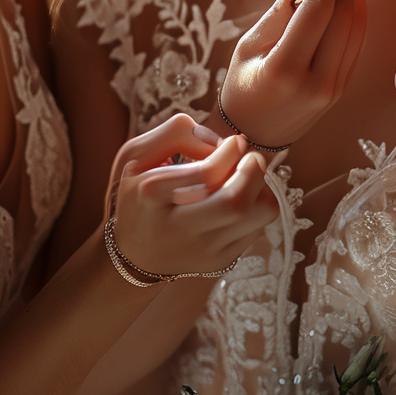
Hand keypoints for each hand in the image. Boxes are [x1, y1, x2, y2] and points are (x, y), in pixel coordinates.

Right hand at [106, 113, 277, 277]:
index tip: (234, 141)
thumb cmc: (138, 194)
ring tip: (246, 177)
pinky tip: (240, 196)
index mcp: (151, 195)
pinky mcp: (220, 261)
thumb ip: (174, 133)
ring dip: (262, 188)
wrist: (133, 254)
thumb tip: (220, 141)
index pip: (205, 173)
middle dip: (254, 171)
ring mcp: (201, 250)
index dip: (229, 152)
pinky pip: (259, 226)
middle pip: (235, 203)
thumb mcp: (137, 155)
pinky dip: (258, 204)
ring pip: (258, 216)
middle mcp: (178, 229)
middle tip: (250, 157)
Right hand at [218, 0, 366, 147]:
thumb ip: (278, 11)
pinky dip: (352, 14)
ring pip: (357, 28)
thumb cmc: (243, 86)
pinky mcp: (343, 87)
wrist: (254, 135)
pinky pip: (355, 42)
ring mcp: (334, 88)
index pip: (317, 12)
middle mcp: (316, 81)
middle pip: (344, 17)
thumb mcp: (249, 46)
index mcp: (285, 70)